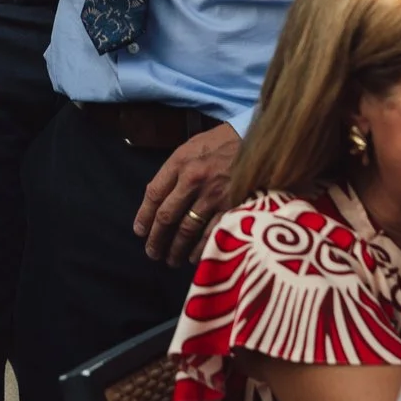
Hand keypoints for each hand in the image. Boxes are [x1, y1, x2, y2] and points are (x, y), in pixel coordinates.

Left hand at [136, 123, 241, 265]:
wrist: (261, 140)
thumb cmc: (224, 143)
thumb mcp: (193, 147)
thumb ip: (176, 170)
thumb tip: (160, 198)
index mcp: (180, 162)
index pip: (154, 193)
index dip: (144, 216)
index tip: (139, 232)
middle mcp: (193, 179)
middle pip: (167, 216)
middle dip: (157, 239)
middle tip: (152, 253)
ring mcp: (213, 195)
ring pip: (187, 230)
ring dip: (176, 249)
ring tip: (171, 259)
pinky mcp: (232, 207)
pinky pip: (211, 234)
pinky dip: (201, 249)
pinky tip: (195, 257)